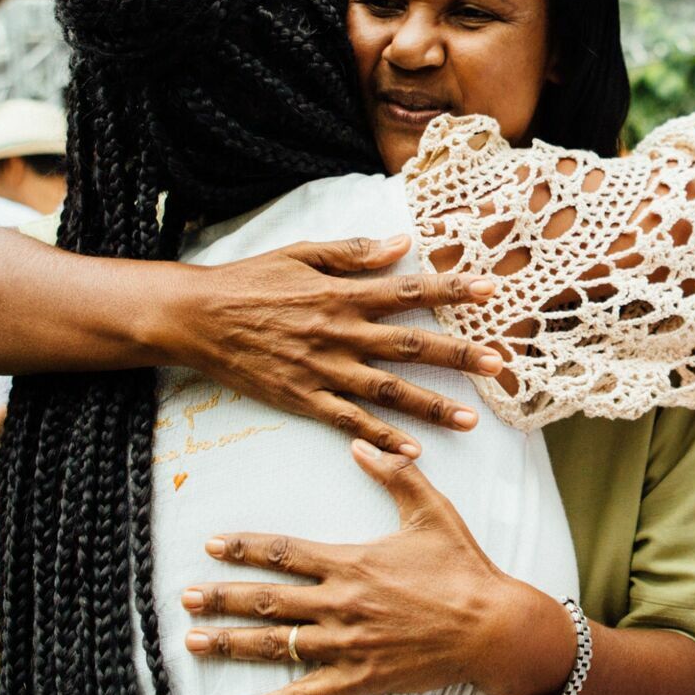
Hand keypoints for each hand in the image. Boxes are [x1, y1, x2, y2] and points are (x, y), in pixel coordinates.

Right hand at [158, 235, 508, 457]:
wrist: (195, 318)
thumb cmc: (249, 280)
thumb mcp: (301, 253)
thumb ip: (354, 253)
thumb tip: (403, 243)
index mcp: (342, 294)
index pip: (409, 290)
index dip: (451, 289)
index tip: (490, 289)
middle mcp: (339, 333)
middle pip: (410, 346)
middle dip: (458, 354)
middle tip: (498, 363)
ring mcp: (322, 369)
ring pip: (388, 392)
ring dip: (432, 406)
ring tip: (473, 419)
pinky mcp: (303, 398)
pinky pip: (350, 422)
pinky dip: (382, 438)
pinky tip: (414, 452)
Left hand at [181, 439, 575, 694]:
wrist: (493, 626)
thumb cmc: (463, 567)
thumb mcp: (432, 512)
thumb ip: (394, 475)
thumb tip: (361, 444)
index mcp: (351, 562)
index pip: (284, 552)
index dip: (244, 548)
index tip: (212, 545)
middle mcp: (340, 603)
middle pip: (267, 600)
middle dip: (221, 597)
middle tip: (185, 597)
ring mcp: (346, 644)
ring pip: (275, 644)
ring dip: (230, 643)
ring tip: (193, 641)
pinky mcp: (359, 679)